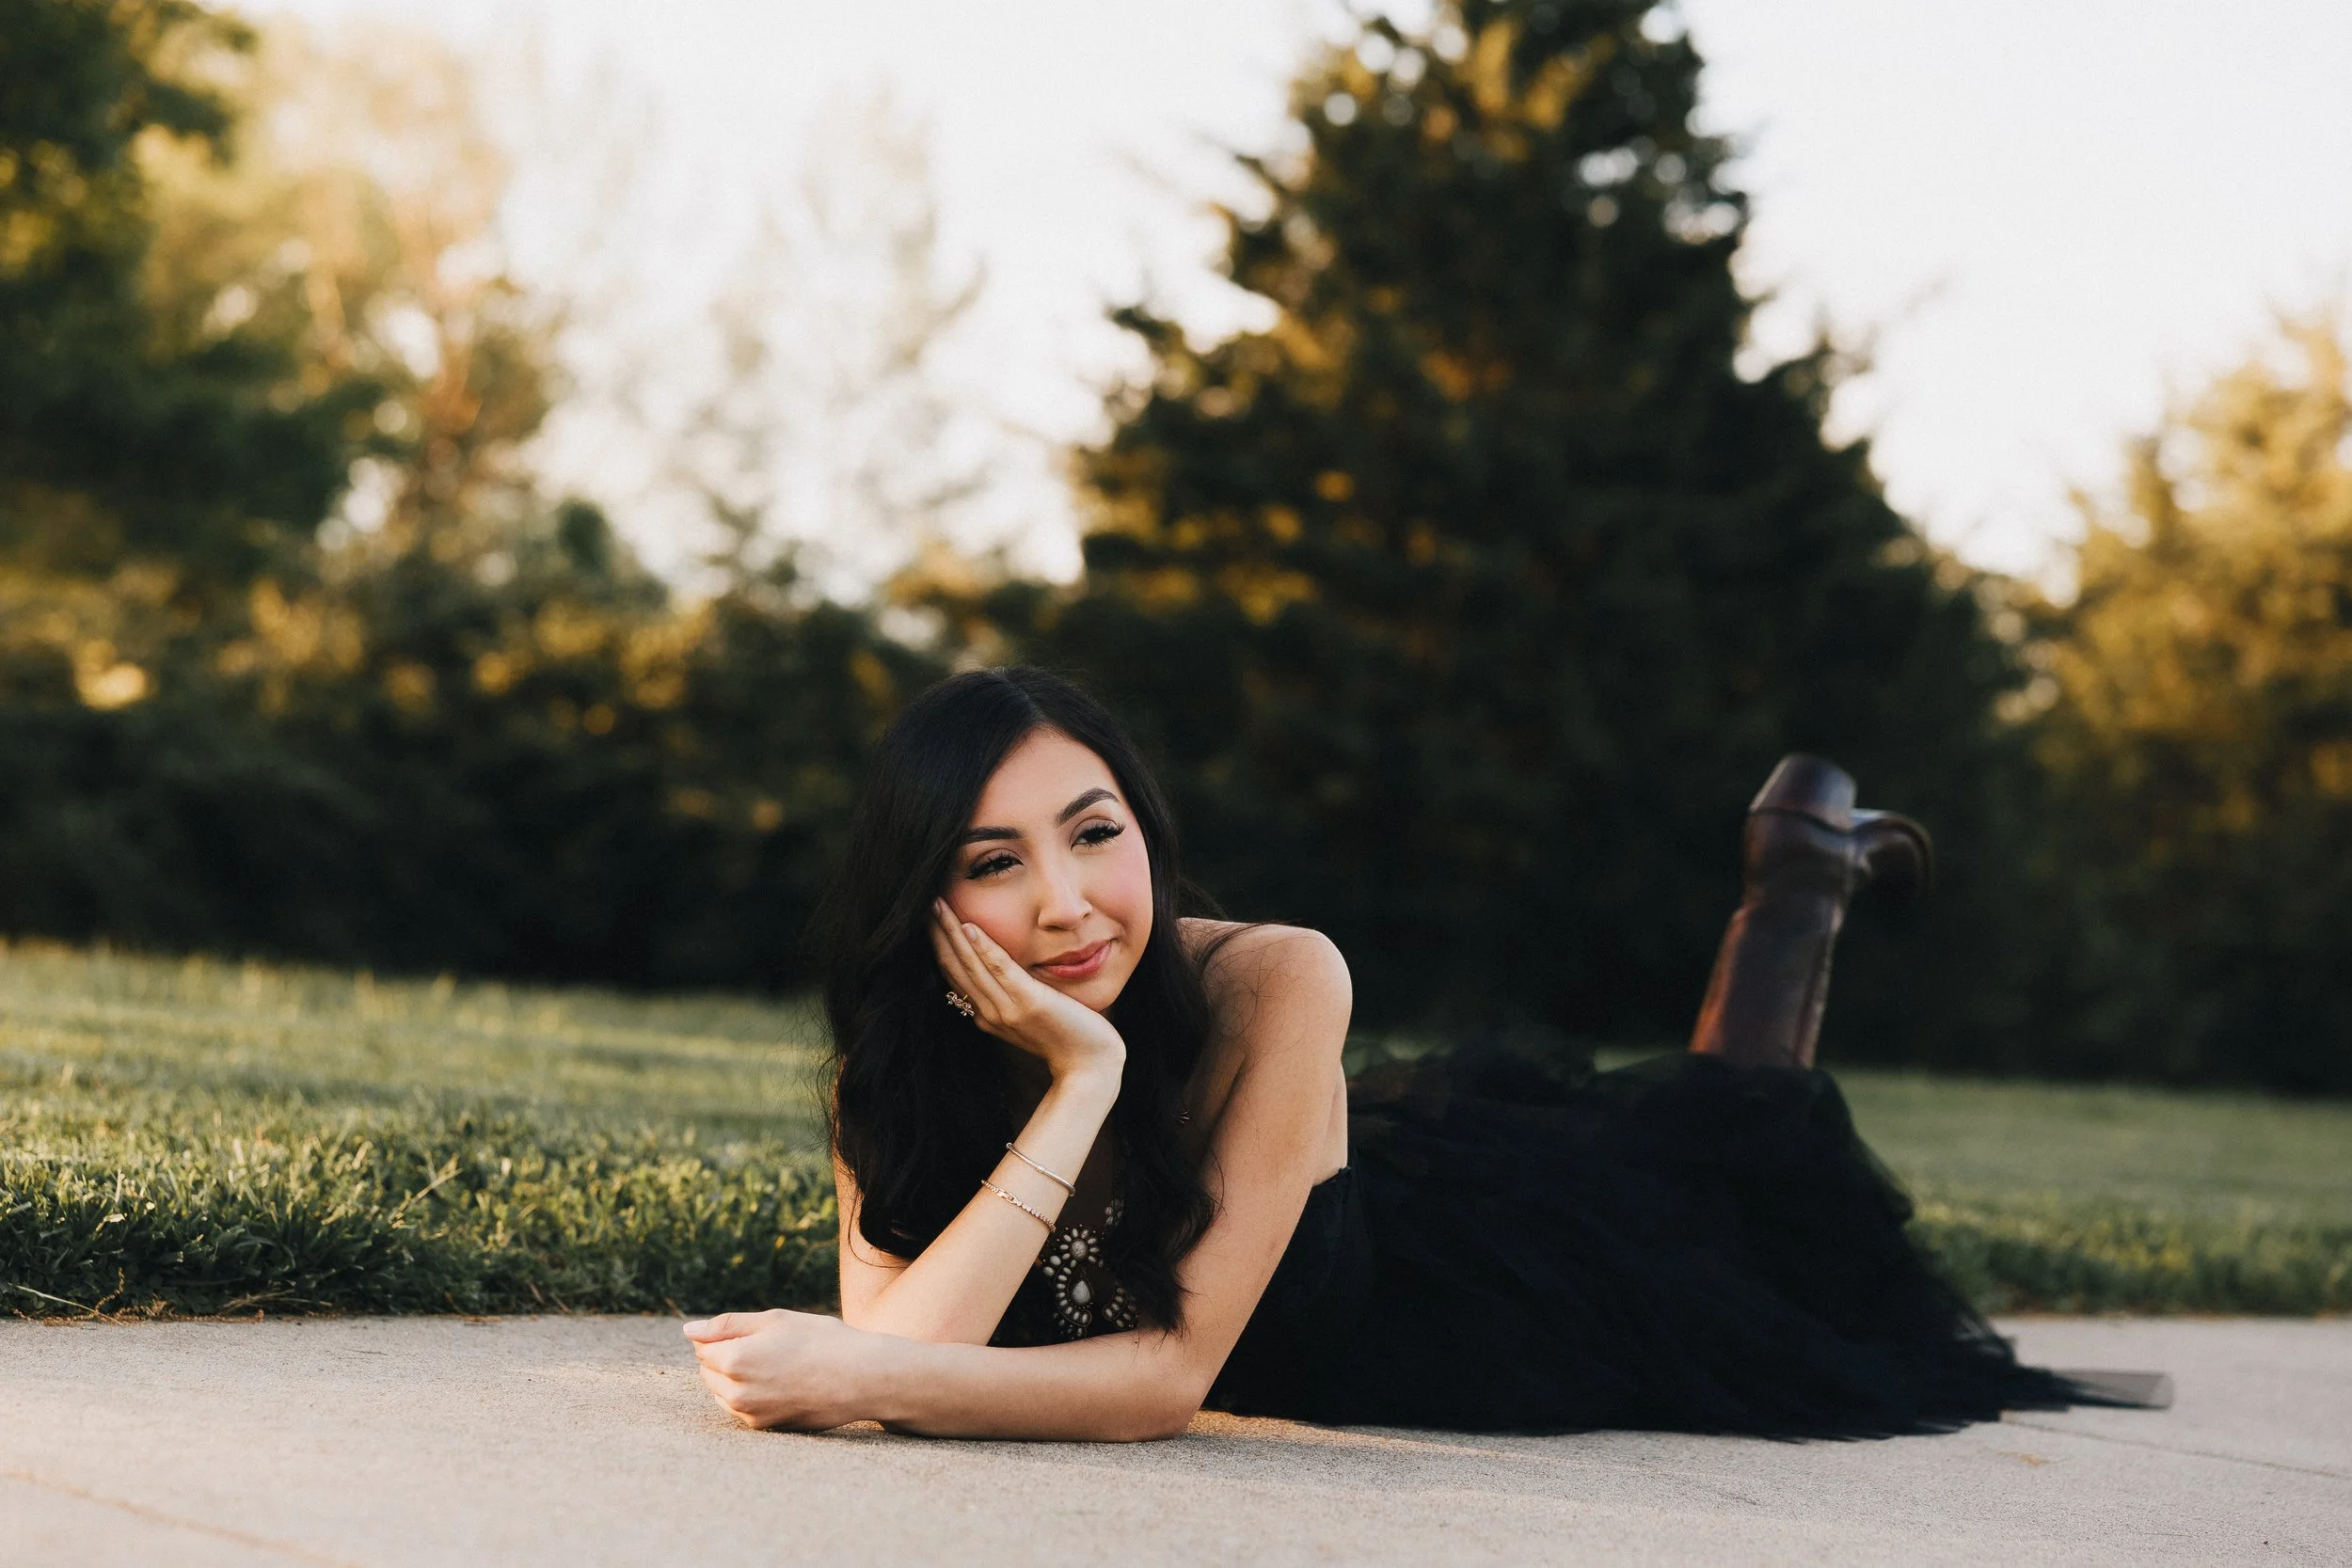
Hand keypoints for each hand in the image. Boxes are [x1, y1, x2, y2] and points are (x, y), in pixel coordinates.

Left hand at [684, 1309, 882, 1430]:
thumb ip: (727, 1325)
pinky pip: (742, 1408)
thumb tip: (688, 1330)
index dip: (727, 1336)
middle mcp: (735, 1392)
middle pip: (709, 1372)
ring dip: (736, 1378)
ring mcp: (749, 1414)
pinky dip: (751, 1395)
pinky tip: (783, 1384)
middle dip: (727, 1358)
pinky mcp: (764, 1427)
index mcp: (734, 1359)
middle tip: (769, 1348)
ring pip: (723, 1392)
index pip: (703, 1347)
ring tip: (777, 1366)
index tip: (756, 1334)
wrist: (860, 1378)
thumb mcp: (774, 1320)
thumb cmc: (820, 1341)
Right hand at [931, 900, 1124, 1084]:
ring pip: (970, 964)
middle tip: (925, 904)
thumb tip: (1002, 971)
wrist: (1091, 1067)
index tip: (931, 920)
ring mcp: (1008, 1009)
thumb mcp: (1031, 1015)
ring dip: (951, 932)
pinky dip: (982, 947)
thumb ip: (1013, 996)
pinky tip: (969, 926)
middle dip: (938, 934)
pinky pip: (1000, 969)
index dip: (939, 946)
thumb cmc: (1068, 1038)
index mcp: (988, 1016)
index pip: (954, 976)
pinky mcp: (1029, 1003)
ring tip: (938, 906)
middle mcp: (990, 1013)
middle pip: (954, 967)